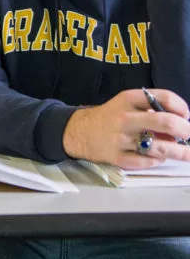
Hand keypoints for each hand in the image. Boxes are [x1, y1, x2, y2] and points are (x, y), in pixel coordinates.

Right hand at [63, 89, 189, 168]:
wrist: (80, 131)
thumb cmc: (110, 117)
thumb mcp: (126, 104)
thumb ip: (151, 109)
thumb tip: (181, 124)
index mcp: (128, 99)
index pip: (163, 97)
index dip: (181, 107)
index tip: (186, 115)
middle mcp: (124, 117)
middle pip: (166, 122)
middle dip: (186, 130)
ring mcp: (121, 139)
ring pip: (160, 148)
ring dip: (180, 152)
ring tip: (187, 153)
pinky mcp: (118, 157)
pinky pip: (147, 162)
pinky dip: (157, 160)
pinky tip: (157, 156)